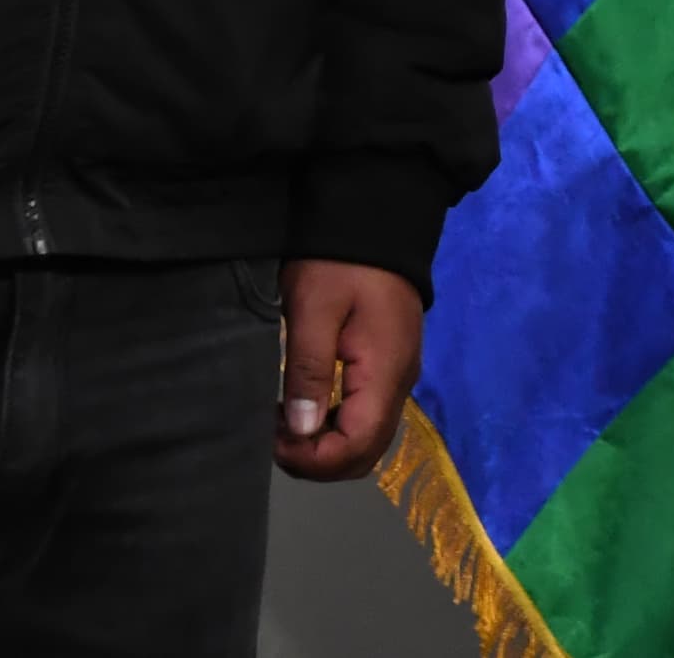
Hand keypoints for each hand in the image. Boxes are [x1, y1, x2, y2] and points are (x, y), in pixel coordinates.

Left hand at [274, 260, 424, 481]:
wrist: (376, 215)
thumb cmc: (339, 262)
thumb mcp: (314, 310)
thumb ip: (308, 370)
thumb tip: (301, 430)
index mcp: (385, 373)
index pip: (357, 446)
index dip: (313, 457)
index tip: (273, 436)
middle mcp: (400, 383)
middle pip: (366, 452)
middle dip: (318, 459)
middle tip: (274, 434)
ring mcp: (399, 374)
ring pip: (367, 437)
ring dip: (326, 444)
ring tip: (284, 420)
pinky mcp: (390, 364)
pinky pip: (367, 415)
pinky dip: (335, 425)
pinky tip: (304, 402)